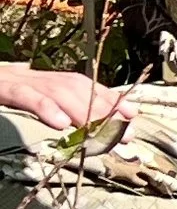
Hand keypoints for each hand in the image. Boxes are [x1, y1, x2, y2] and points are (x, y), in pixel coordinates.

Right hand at [0, 64, 135, 132]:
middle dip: (103, 109)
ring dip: (82, 110)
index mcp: (42, 81)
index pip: (83, 86)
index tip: (132, 114)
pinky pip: (25, 96)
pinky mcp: (1, 88)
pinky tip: (59, 122)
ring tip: (99, 129)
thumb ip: (49, 107)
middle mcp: (34, 77)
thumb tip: (77, 125)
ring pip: (56, 90)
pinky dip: (44, 107)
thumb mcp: (25, 99)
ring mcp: (17, 80)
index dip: (109, 98)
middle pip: (76, 88)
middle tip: (124, 131)